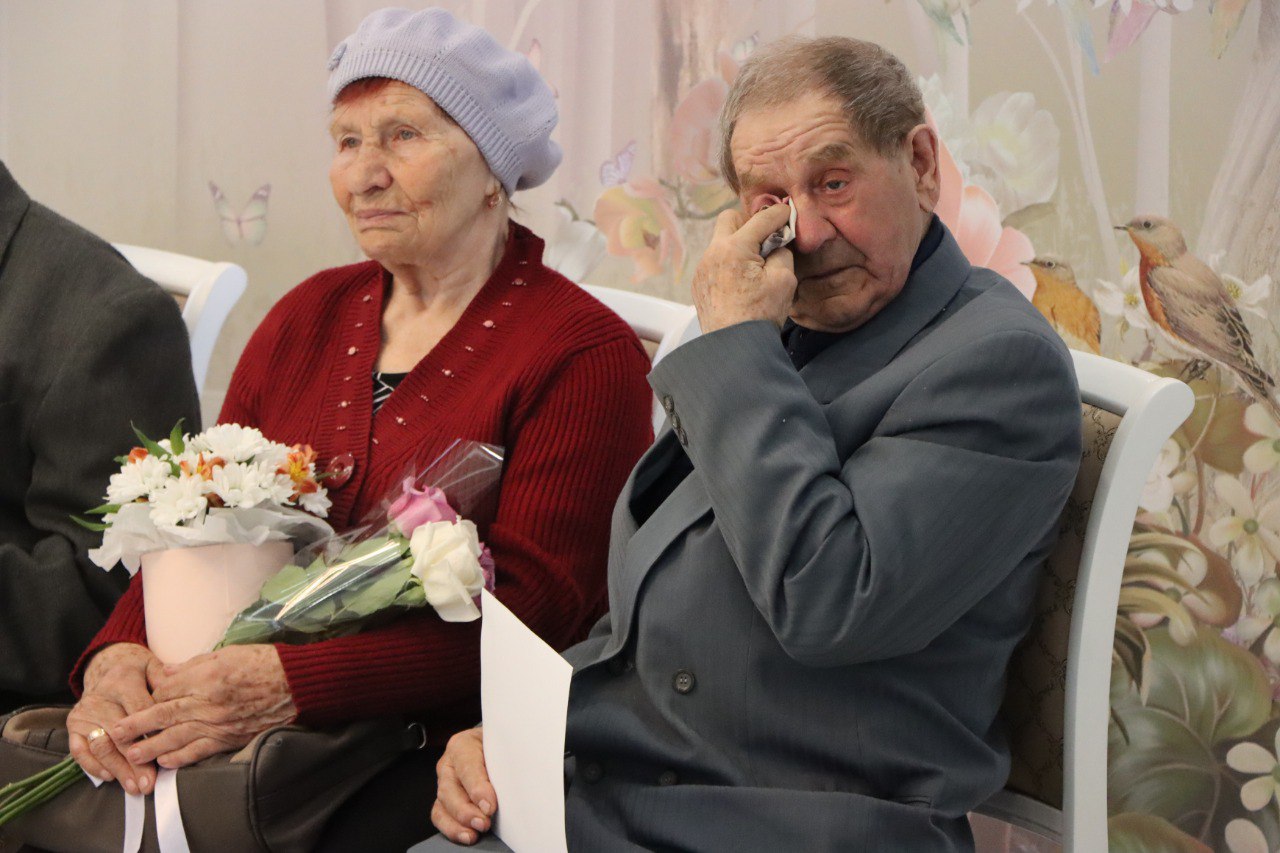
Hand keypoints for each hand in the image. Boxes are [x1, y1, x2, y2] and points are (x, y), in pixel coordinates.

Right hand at [68, 643, 161, 794]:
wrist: (107, 669)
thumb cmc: (138, 673)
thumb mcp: (152, 667)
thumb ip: (165, 681)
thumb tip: (176, 698)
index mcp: (122, 681)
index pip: (138, 711)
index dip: (151, 734)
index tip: (164, 754)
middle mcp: (99, 698)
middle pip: (119, 734)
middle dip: (136, 761)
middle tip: (150, 782)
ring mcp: (83, 714)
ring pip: (101, 746)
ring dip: (118, 769)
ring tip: (134, 786)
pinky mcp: (73, 726)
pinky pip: (79, 751)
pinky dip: (93, 766)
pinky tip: (110, 777)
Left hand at [111, 644, 296, 768]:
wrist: (295, 684)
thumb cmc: (263, 663)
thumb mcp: (227, 653)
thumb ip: (194, 664)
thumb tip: (166, 672)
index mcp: (206, 677)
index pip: (167, 689)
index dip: (150, 694)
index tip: (137, 699)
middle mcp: (208, 702)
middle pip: (164, 714)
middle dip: (137, 725)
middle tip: (115, 733)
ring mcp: (218, 722)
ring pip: (177, 737)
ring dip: (152, 746)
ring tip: (132, 754)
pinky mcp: (230, 737)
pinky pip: (200, 750)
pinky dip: (182, 757)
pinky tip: (167, 761)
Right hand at [431, 727, 496, 844]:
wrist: (492, 746)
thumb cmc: (497, 746)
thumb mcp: (502, 745)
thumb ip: (506, 759)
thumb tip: (518, 779)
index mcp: (463, 745)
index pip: (466, 765)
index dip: (477, 787)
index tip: (490, 805)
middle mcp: (449, 763)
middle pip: (450, 788)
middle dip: (466, 810)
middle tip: (484, 822)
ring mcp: (444, 782)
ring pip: (443, 804)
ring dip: (459, 822)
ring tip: (474, 834)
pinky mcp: (444, 799)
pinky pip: (440, 815)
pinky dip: (452, 828)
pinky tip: (466, 835)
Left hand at [691, 203, 796, 333]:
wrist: (734, 348)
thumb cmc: (758, 317)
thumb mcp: (784, 280)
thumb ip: (782, 252)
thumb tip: (777, 243)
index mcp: (733, 249)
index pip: (761, 219)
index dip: (779, 214)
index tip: (787, 214)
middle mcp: (712, 254)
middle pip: (729, 219)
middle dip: (749, 223)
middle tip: (766, 239)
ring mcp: (702, 269)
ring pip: (720, 242)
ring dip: (738, 245)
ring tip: (755, 265)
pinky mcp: (699, 284)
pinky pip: (714, 262)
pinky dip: (729, 263)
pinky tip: (742, 282)